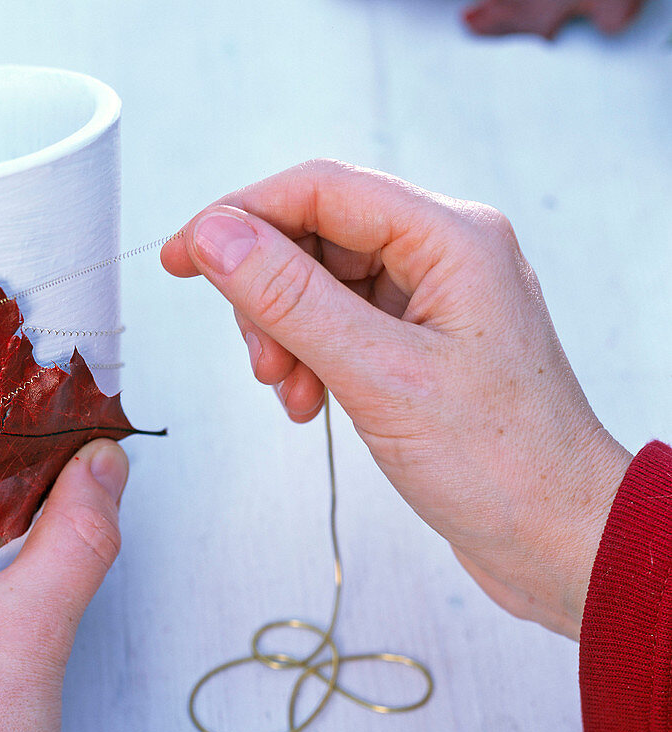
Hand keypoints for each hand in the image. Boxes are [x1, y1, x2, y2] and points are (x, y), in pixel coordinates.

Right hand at [162, 160, 630, 638]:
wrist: (555, 537)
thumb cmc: (501, 464)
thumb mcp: (379, 376)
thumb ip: (290, 299)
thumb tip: (216, 236)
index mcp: (452, 237)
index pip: (319, 189)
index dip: (239, 216)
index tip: (182, 256)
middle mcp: (445, 254)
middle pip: (316, 234)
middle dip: (267, 294)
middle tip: (258, 358)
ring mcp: (433, 298)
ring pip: (321, 283)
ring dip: (285, 334)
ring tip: (287, 390)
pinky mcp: (421, 340)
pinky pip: (340, 323)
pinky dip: (309, 357)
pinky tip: (309, 401)